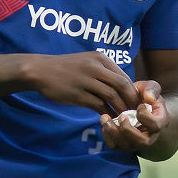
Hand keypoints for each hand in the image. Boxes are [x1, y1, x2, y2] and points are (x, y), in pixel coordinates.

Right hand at [25, 52, 139, 113]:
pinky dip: (106, 113)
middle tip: (135, 113)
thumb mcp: (87, 62)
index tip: (136, 103)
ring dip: (120, 108)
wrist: (40, 70)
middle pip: (122, 85)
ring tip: (124, 118)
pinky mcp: (77, 93)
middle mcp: (95, 67)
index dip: (133, 91)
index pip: (124, 76)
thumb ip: (104, 72)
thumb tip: (124, 87)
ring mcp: (86, 80)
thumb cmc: (66, 68)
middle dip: (131, 101)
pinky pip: (98, 105)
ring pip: (112, 96)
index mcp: (100, 59)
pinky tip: (109, 119)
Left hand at [100, 78, 167, 152]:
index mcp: (160, 122)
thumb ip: (151, 90)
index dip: (145, 116)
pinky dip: (106, 135)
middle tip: (120, 115)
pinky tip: (104, 123)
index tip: (139, 105)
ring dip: (113, 132)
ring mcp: (136, 142)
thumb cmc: (145, 95)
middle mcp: (150, 136)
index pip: (155, 125)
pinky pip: (115, 146)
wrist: (138, 105)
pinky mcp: (124, 144)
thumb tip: (149, 99)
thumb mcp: (151, 88)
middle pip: (142, 142)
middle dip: (128, 129)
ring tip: (105, 117)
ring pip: (126, 146)